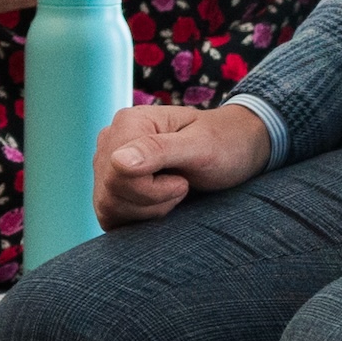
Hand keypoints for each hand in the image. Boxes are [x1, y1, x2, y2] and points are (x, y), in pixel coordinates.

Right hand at [96, 102, 267, 226]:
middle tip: (182, 185)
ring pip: (108, 207)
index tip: (183, 180)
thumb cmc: (223, 143)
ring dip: (148, 210)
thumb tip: (118, 162)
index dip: (153, 189)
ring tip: (173, 190)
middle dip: (153, 201)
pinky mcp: (110, 188)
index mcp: (128, 122)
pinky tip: (160, 202)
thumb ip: (158, 150)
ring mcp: (107, 166)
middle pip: (111, 192)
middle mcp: (110, 142)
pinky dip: (138, 218)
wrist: (234, 150)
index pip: (118, 173)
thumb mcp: (201, 146)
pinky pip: (109, 215)